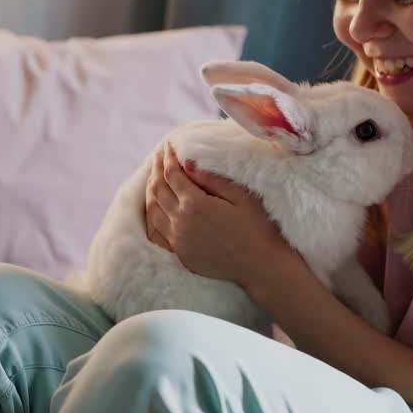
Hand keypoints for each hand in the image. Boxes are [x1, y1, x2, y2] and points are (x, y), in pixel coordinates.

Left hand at [143, 141, 296, 287]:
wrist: (261, 266)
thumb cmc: (257, 228)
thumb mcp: (240, 196)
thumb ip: (211, 179)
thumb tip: (187, 162)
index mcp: (195, 204)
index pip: (172, 174)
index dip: (168, 157)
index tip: (168, 146)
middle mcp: (180, 222)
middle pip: (158, 189)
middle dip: (156, 169)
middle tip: (159, 156)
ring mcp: (178, 241)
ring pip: (153, 210)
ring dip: (151, 191)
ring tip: (154, 177)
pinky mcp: (181, 255)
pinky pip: (156, 233)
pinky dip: (152, 216)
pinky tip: (154, 209)